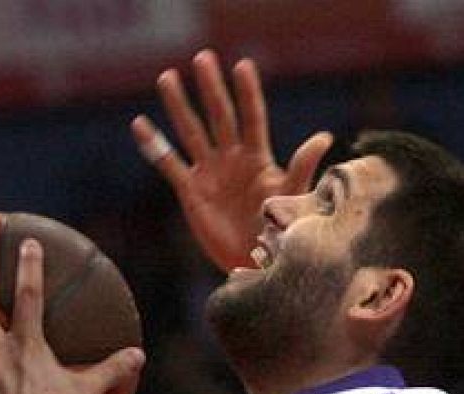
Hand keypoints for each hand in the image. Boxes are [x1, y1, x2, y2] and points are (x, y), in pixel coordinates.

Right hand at [132, 49, 331, 272]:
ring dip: (179, 105)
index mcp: (259, 159)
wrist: (257, 265)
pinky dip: (155, 146)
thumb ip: (303, 167)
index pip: (252, 118)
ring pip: (192, 132)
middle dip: (211, 88)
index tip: (243, 66)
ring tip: (168, 77)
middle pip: (220, 116)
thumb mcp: (293, 197)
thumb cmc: (281, 232)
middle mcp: (232, 159)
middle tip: (202, 58)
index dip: (248, 93)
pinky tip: (140, 123)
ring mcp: (210, 173)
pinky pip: (169, 164)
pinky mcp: (191, 192)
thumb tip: (324, 137)